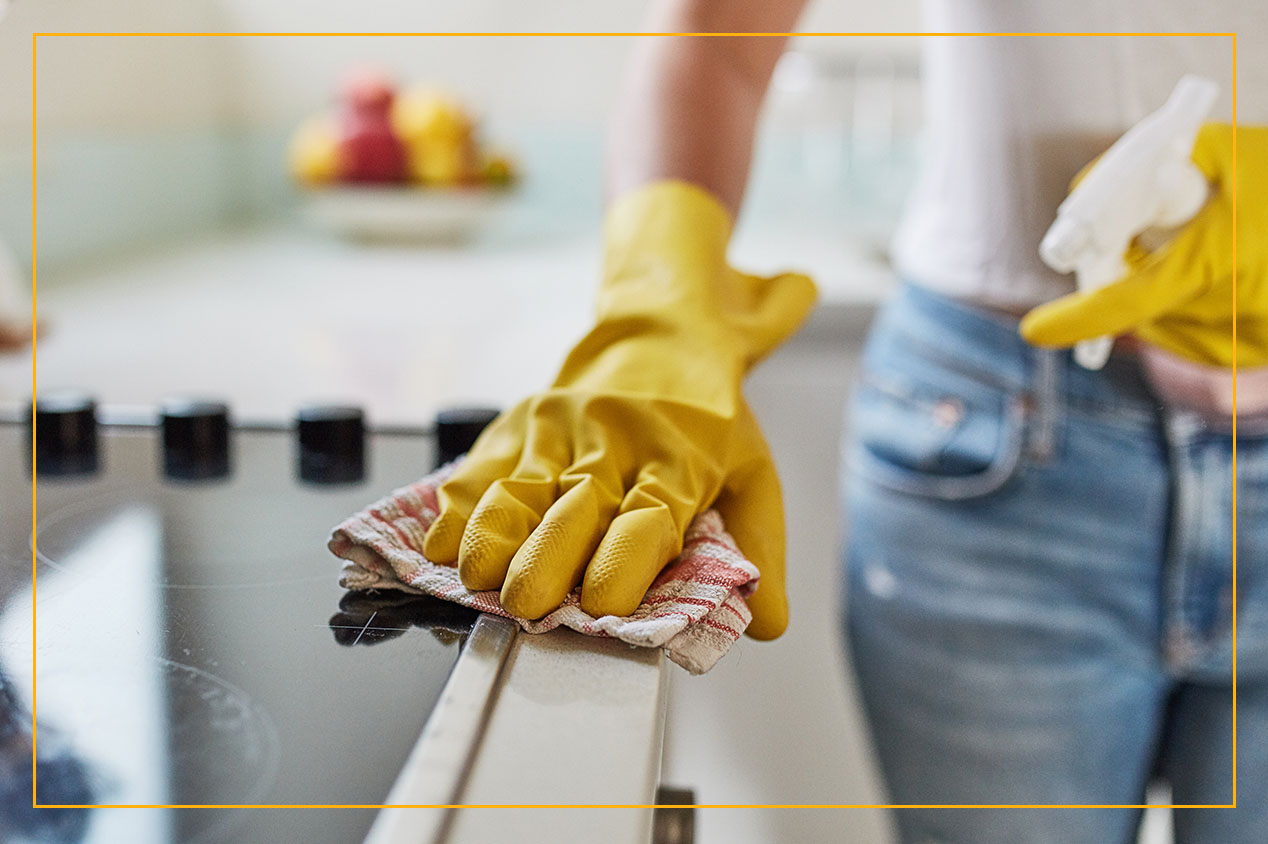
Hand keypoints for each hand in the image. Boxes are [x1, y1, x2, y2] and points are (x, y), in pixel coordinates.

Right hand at [422, 182, 816, 637]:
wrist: (660, 334)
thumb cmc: (706, 420)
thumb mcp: (752, 472)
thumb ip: (757, 547)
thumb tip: (766, 625)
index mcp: (677, 460)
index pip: (650, 515)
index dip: (625, 559)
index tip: (604, 602)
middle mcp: (615, 442)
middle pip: (575, 506)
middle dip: (546, 558)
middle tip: (526, 604)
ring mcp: (560, 430)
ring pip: (520, 487)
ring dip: (494, 534)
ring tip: (476, 579)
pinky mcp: (520, 424)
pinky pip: (481, 469)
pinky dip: (457, 509)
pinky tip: (440, 545)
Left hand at [1021, 123, 1267, 367]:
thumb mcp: (1230, 155)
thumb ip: (1155, 173)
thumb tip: (1090, 195)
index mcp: (1219, 262)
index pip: (1126, 301)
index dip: (1079, 319)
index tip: (1037, 331)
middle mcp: (1232, 311)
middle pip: (1142, 307)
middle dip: (1134, 273)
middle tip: (1156, 236)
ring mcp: (1249, 343)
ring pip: (1167, 322)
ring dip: (1169, 288)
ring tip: (1220, 243)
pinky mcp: (1257, 356)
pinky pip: (1198, 333)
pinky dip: (1196, 303)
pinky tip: (1230, 269)